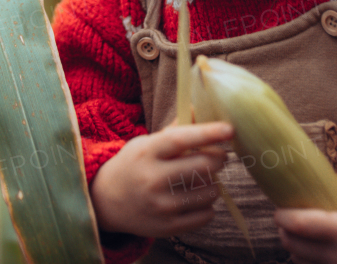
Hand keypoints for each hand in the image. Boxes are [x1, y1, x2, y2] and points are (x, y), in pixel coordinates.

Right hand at [91, 122, 232, 237]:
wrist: (107, 202)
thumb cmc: (133, 166)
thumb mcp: (146, 144)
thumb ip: (174, 130)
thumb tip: (199, 109)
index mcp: (146, 153)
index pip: (180, 140)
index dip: (207, 133)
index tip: (229, 128)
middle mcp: (152, 179)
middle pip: (202, 166)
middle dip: (218, 159)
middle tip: (218, 156)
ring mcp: (161, 205)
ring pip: (209, 191)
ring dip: (213, 183)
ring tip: (200, 179)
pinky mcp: (168, 227)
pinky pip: (206, 215)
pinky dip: (207, 205)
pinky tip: (194, 198)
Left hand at [274, 172, 336, 263]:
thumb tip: (323, 184)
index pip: (300, 226)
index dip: (283, 216)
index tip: (279, 207)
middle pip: (293, 246)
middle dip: (284, 230)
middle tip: (287, 216)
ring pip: (301, 262)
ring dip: (294, 246)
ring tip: (301, 231)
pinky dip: (308, 259)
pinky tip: (314, 247)